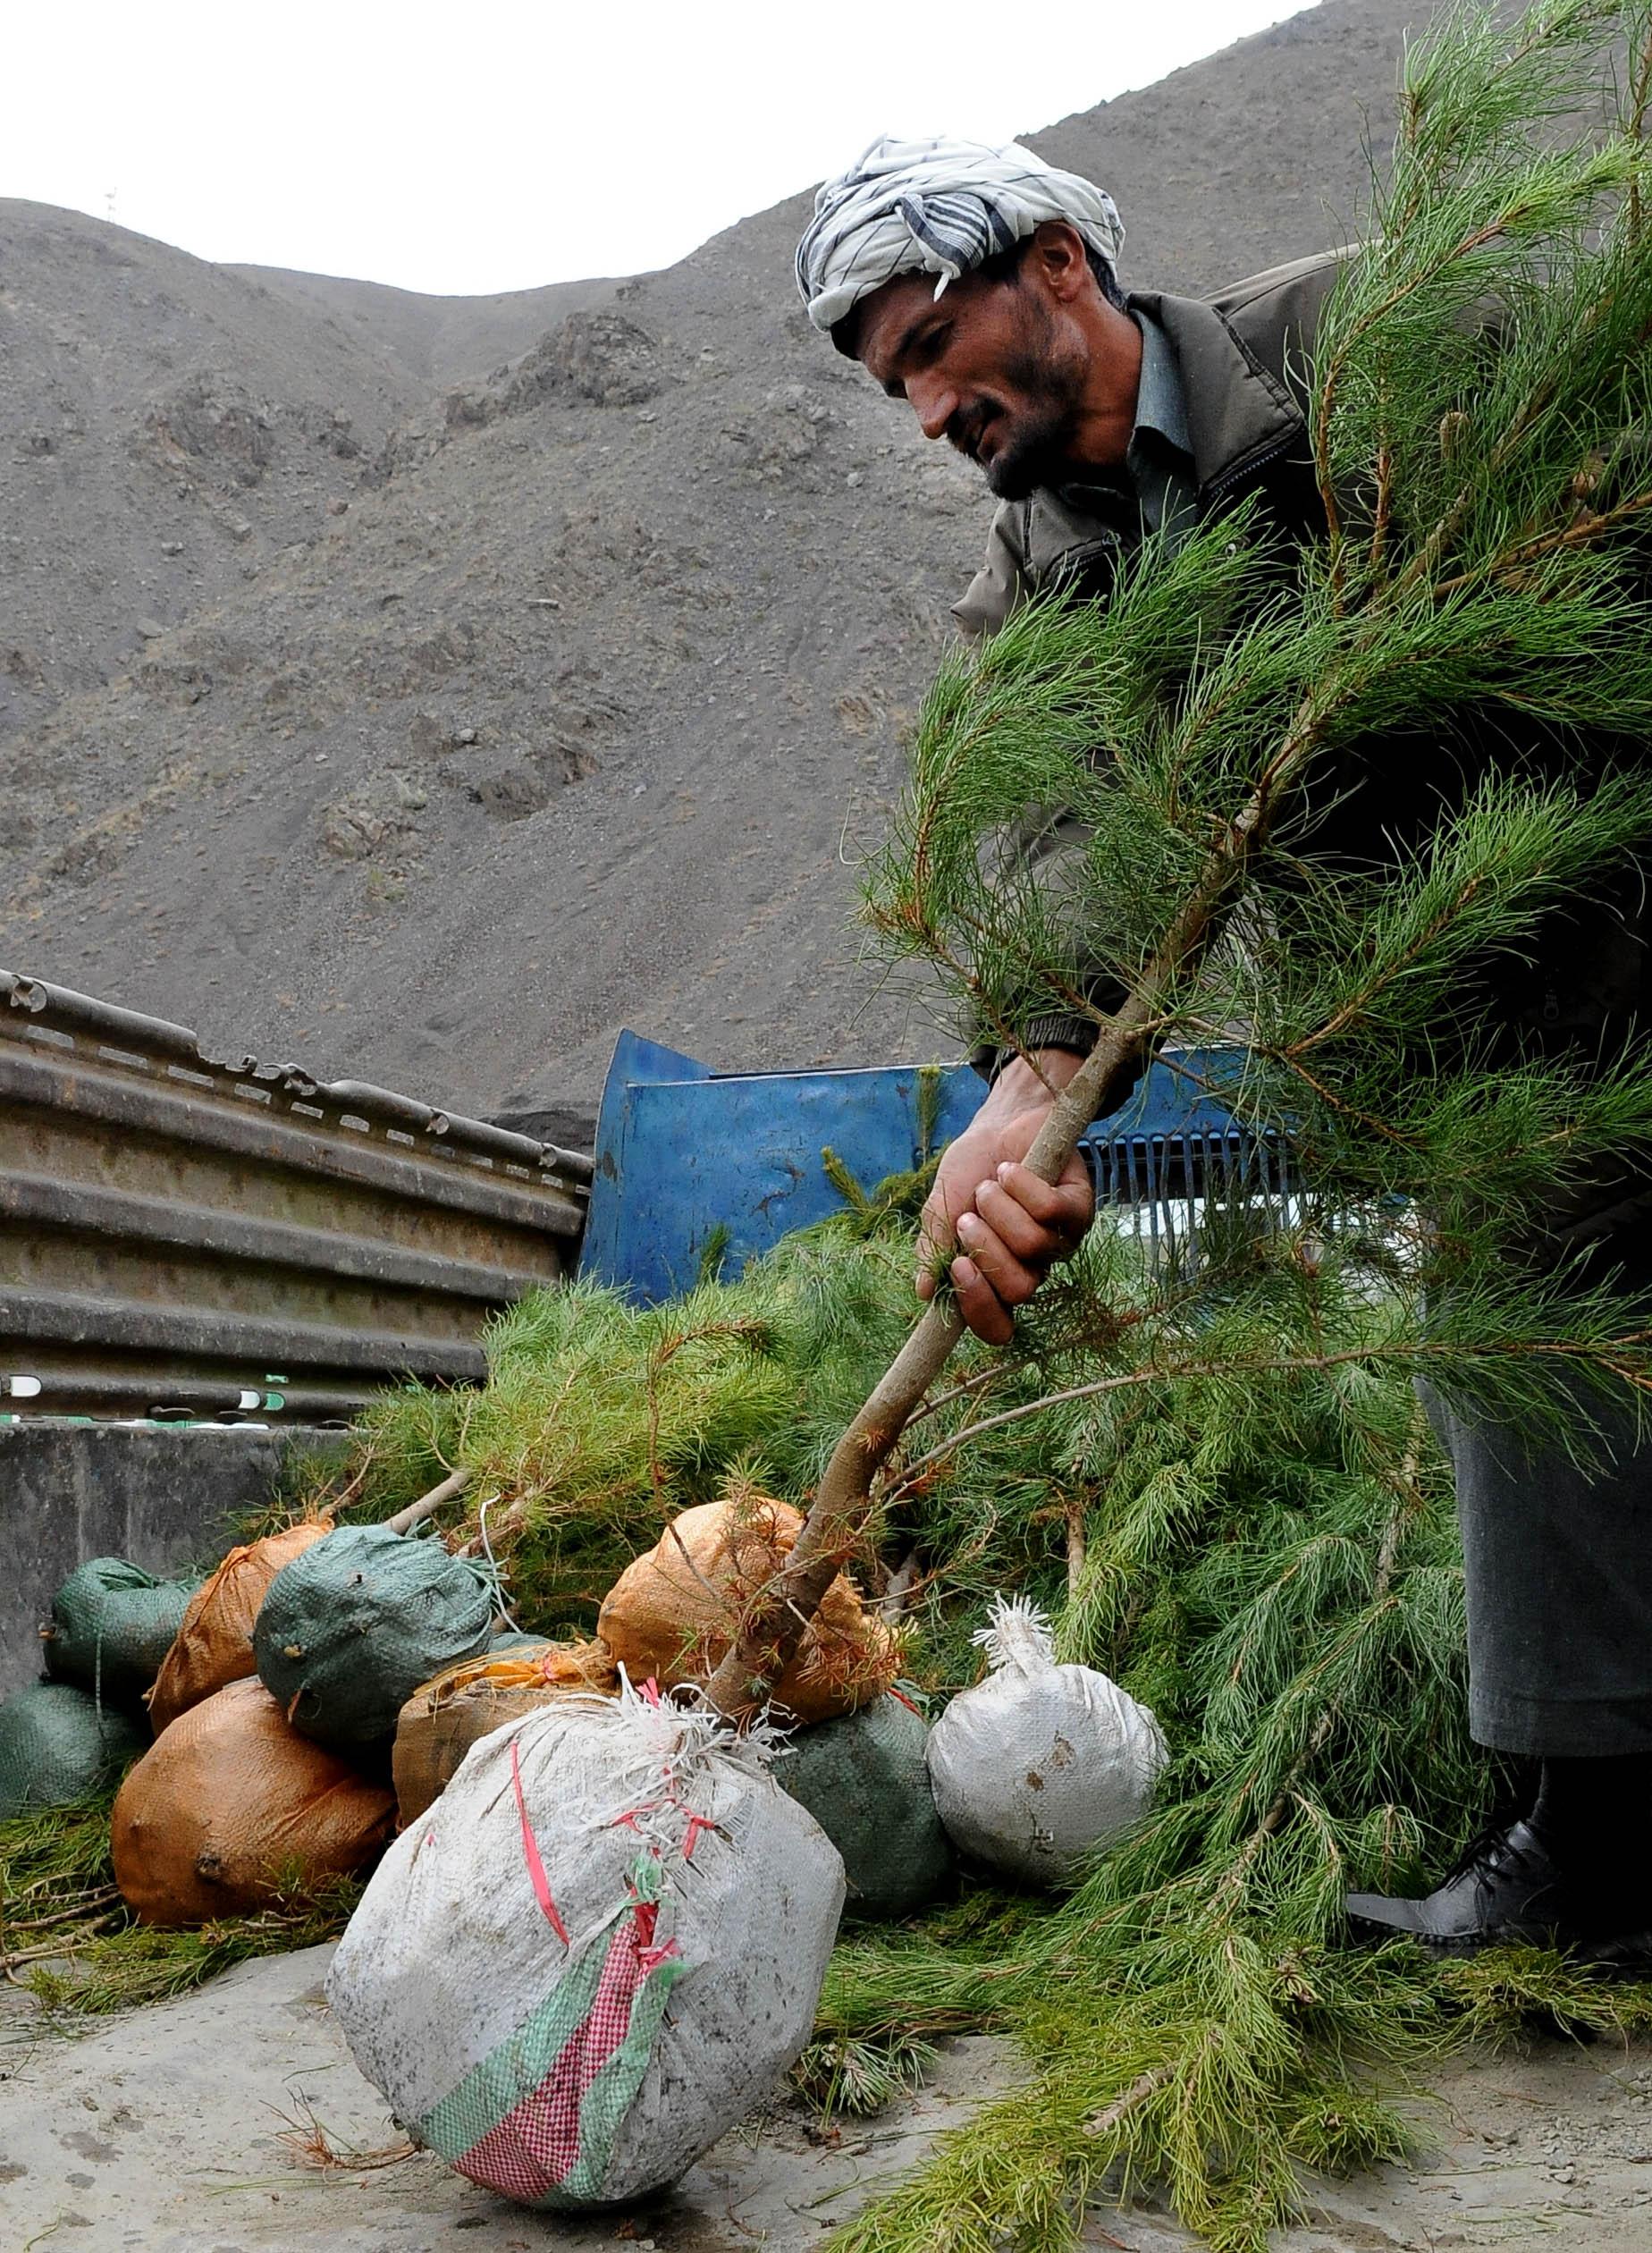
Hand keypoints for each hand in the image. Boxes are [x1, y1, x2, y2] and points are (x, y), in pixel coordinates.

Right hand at [917, 1051, 1094, 1344]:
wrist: (997, 1124)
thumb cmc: (969, 1171)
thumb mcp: (940, 1209)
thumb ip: (933, 1248)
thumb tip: (924, 1291)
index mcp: (995, 1278)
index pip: (997, 1327)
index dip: (978, 1309)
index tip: (956, 1266)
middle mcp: (1030, 1267)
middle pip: (1019, 1290)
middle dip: (986, 1248)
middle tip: (969, 1215)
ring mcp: (1058, 1240)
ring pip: (1032, 1245)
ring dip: (999, 1208)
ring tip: (989, 1185)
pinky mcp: (1078, 1207)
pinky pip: (1050, 1211)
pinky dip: (1021, 1186)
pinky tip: (1010, 1169)